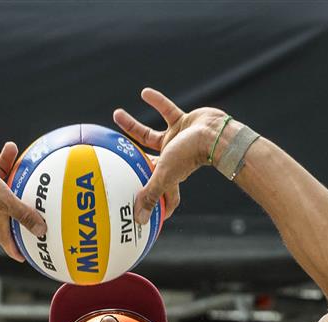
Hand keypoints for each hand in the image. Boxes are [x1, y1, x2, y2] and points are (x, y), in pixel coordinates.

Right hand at [0, 136, 46, 262]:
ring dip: (5, 157)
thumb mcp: (5, 201)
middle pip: (6, 191)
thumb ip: (23, 214)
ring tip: (12, 148)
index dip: (12, 246)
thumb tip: (42, 231)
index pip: (4, 234)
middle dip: (17, 183)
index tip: (21, 256)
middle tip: (27, 173)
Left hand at [114, 88, 226, 223]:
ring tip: (116, 114)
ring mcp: (177, 139)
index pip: (158, 193)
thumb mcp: (163, 176)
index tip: (140, 208)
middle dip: (130, 159)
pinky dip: (156, 101)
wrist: (215, 136)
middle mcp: (171, 158)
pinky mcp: (183, 121)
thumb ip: (150, 195)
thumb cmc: (190, 157)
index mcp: (167, 174)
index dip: (152, 202)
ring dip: (132, 125)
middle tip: (113, 154)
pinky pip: (166, 109)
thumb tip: (139, 221)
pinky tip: (144, 92)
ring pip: (149, 133)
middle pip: (146, 160)